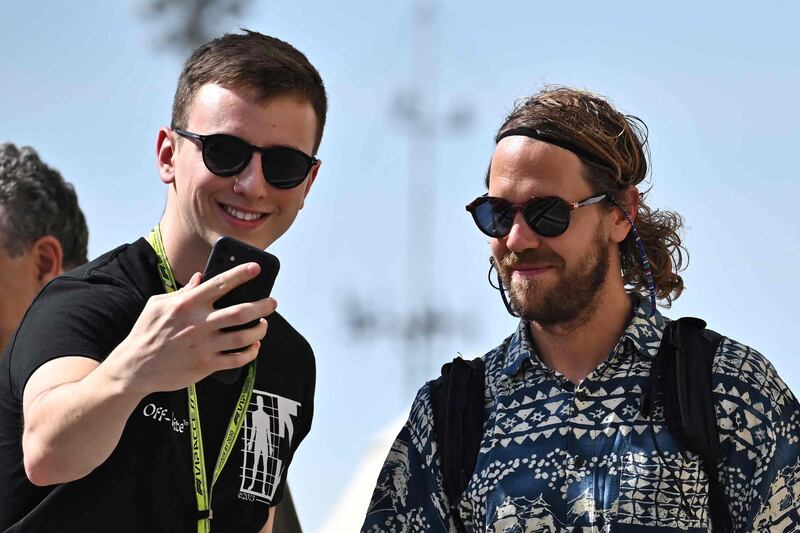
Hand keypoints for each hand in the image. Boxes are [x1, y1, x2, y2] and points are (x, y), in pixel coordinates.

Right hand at [104, 262, 275, 394]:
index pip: (220, 284)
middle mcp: (198, 324)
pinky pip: (237, 359)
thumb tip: (201, 277)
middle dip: (263, 305)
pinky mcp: (205, 365)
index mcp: (186, 304)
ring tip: (264, 324)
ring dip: (260, 329)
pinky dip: (251, 352)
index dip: (241, 274)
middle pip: (241, 312)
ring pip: (244, 336)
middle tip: (272, 302)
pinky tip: (254, 346)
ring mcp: (203, 346)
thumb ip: (183, 292)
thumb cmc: (145, 333)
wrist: (134, 368)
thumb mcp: (157, 305)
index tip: (257, 269)